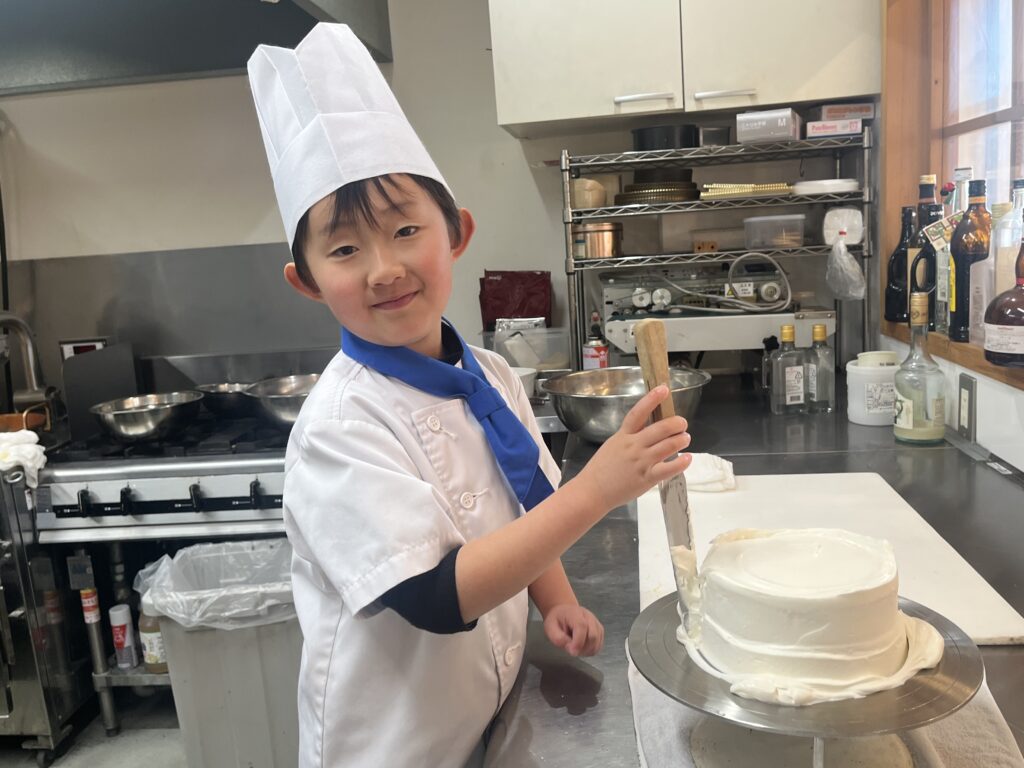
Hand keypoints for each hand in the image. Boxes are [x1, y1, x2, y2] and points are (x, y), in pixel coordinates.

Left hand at [543, 604, 604, 656]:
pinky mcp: (600, 631)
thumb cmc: (557, 620)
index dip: (578, 642)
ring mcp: (596, 624)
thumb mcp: (550, 627)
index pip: (582, 626)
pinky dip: (590, 651)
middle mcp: (589, 617)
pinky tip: (581, 647)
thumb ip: (558, 638)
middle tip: (570, 648)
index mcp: (575, 613)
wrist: (565, 612)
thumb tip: (570, 647)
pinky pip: (598, 646)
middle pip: (593, 636)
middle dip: (582, 648)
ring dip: (586, 651)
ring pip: (596, 643)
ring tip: (574, 646)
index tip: (571, 651)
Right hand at [574, 385, 690, 511]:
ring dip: (681, 440)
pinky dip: (682, 462)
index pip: (639, 412)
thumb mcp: (613, 444)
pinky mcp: (647, 478)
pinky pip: (669, 468)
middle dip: (676, 423)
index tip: (663, 389)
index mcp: (623, 435)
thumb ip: (630, 436)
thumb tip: (649, 427)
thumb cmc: (602, 468)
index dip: (652, 399)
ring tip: (685, 438)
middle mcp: (633, 446)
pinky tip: (687, 458)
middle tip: (682, 423)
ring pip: (668, 446)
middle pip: (660, 428)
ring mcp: (641, 462)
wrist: (593, 491)